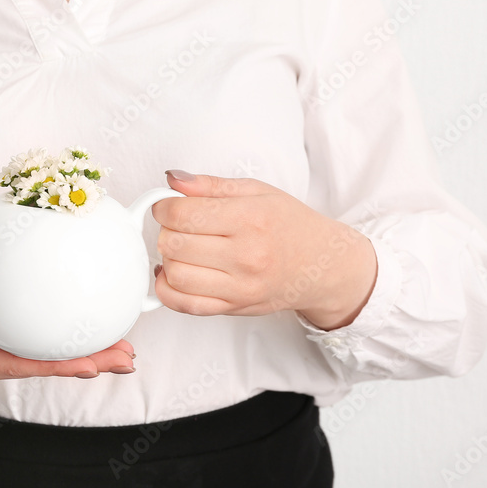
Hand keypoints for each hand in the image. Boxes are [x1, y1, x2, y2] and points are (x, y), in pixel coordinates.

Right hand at [0, 279, 135, 383]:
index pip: (21, 365)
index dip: (57, 367)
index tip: (90, 365)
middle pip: (43, 367)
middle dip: (87, 364)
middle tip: (125, 358)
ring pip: (46, 360)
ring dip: (85, 357)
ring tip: (123, 353)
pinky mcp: (1, 344)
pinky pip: (38, 348)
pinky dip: (67, 345)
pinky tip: (92, 339)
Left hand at [151, 170, 377, 330]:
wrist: (322, 265)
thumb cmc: (290, 225)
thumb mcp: (257, 191)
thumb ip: (211, 184)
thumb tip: (171, 179)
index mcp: (250, 219)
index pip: (183, 215)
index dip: (164, 207)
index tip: (167, 205)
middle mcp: (246, 255)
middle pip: (173, 244)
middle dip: (165, 231)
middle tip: (177, 226)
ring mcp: (240, 287)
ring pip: (175, 275)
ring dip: (167, 259)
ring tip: (181, 249)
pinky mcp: (234, 308)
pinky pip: (184, 305)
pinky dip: (168, 289)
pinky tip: (175, 274)